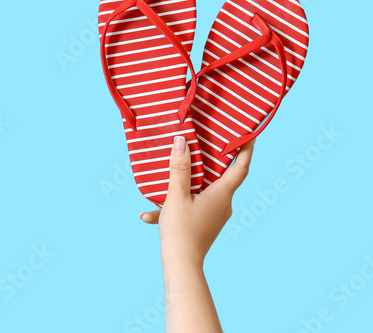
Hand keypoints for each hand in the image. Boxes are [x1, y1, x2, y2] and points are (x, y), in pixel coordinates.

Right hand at [140, 135, 254, 265]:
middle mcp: (223, 204)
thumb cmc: (181, 231)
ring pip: (204, 190)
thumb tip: (182, 142)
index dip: (245, 149)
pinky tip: (149, 213)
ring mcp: (214, 214)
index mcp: (222, 195)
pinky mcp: (204, 223)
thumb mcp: (176, 196)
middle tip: (208, 140)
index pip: (239, 167)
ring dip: (189, 180)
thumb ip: (180, 168)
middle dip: (215, 158)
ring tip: (172, 170)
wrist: (181, 265)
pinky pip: (192, 206)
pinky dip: (175, 204)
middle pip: (223, 176)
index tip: (250, 134)